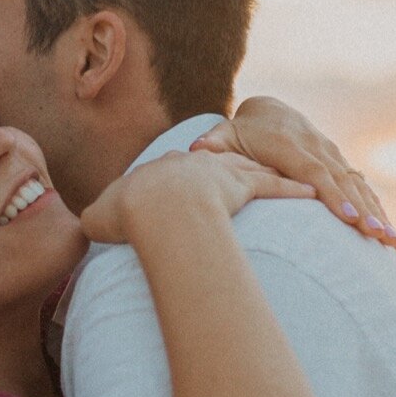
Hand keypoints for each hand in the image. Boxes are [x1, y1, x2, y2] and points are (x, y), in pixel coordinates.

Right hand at [80, 145, 314, 247]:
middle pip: (218, 166)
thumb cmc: (124, 216)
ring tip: (287, 182)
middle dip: (232, 171)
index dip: (184, 182)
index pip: (177, 173)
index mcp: (160, 171)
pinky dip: (294, 188)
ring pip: (251, 170)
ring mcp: (219, 172)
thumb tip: (83, 231)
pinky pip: (274, 184)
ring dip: (272, 175)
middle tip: (244, 179)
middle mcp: (193, 165)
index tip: (191, 188)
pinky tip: (312, 193)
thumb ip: (96, 224)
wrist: (152, 207)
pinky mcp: (242, 185)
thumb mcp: (98, 221)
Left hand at [193, 99, 395, 246]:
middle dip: (363, 210)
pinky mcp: (341, 164)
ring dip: (378, 214)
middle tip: (378, 235)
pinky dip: (378, 209)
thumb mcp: (225, 136)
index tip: (348, 217)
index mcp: (290, 144)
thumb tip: (196, 150)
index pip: (315, 170)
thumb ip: (213, 144)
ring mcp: (333, 155)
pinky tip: (391, 235)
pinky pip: (362, 188)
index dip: (332, 193)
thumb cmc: (242, 133)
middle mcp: (317, 148)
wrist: (269, 112)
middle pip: (344, 182)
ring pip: (359, 186)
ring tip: (393, 242)